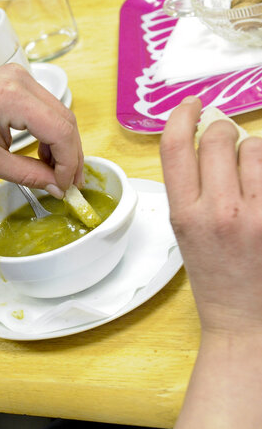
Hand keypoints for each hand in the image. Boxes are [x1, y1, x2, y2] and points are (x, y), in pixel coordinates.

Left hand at [0, 63, 82, 195]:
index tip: (66, 187)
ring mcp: (16, 75)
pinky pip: (42, 105)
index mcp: (12, 97)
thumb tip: (58, 186)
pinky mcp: (11, 79)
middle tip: (68, 183)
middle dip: (69, 153)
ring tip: (52, 171)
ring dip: (60, 142)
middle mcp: (19, 78)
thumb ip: (28, 174)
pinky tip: (39, 152)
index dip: (69, 162)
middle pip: (64, 118)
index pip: (61, 130)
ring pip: (57, 111)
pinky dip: (46, 129)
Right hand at [160, 96, 261, 336]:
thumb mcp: (186, 233)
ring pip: (258, 149)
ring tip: (253, 180)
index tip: (193, 105)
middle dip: (224, 133)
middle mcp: (221, 212)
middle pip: (220, 137)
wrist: (248, 324)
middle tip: (227, 144)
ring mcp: (259, 216)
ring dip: (254, 154)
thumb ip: (193, 187)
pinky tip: (260, 190)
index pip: (175, 146)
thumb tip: (212, 137)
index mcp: (185, 215)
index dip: (182, 115)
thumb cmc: (216, 279)